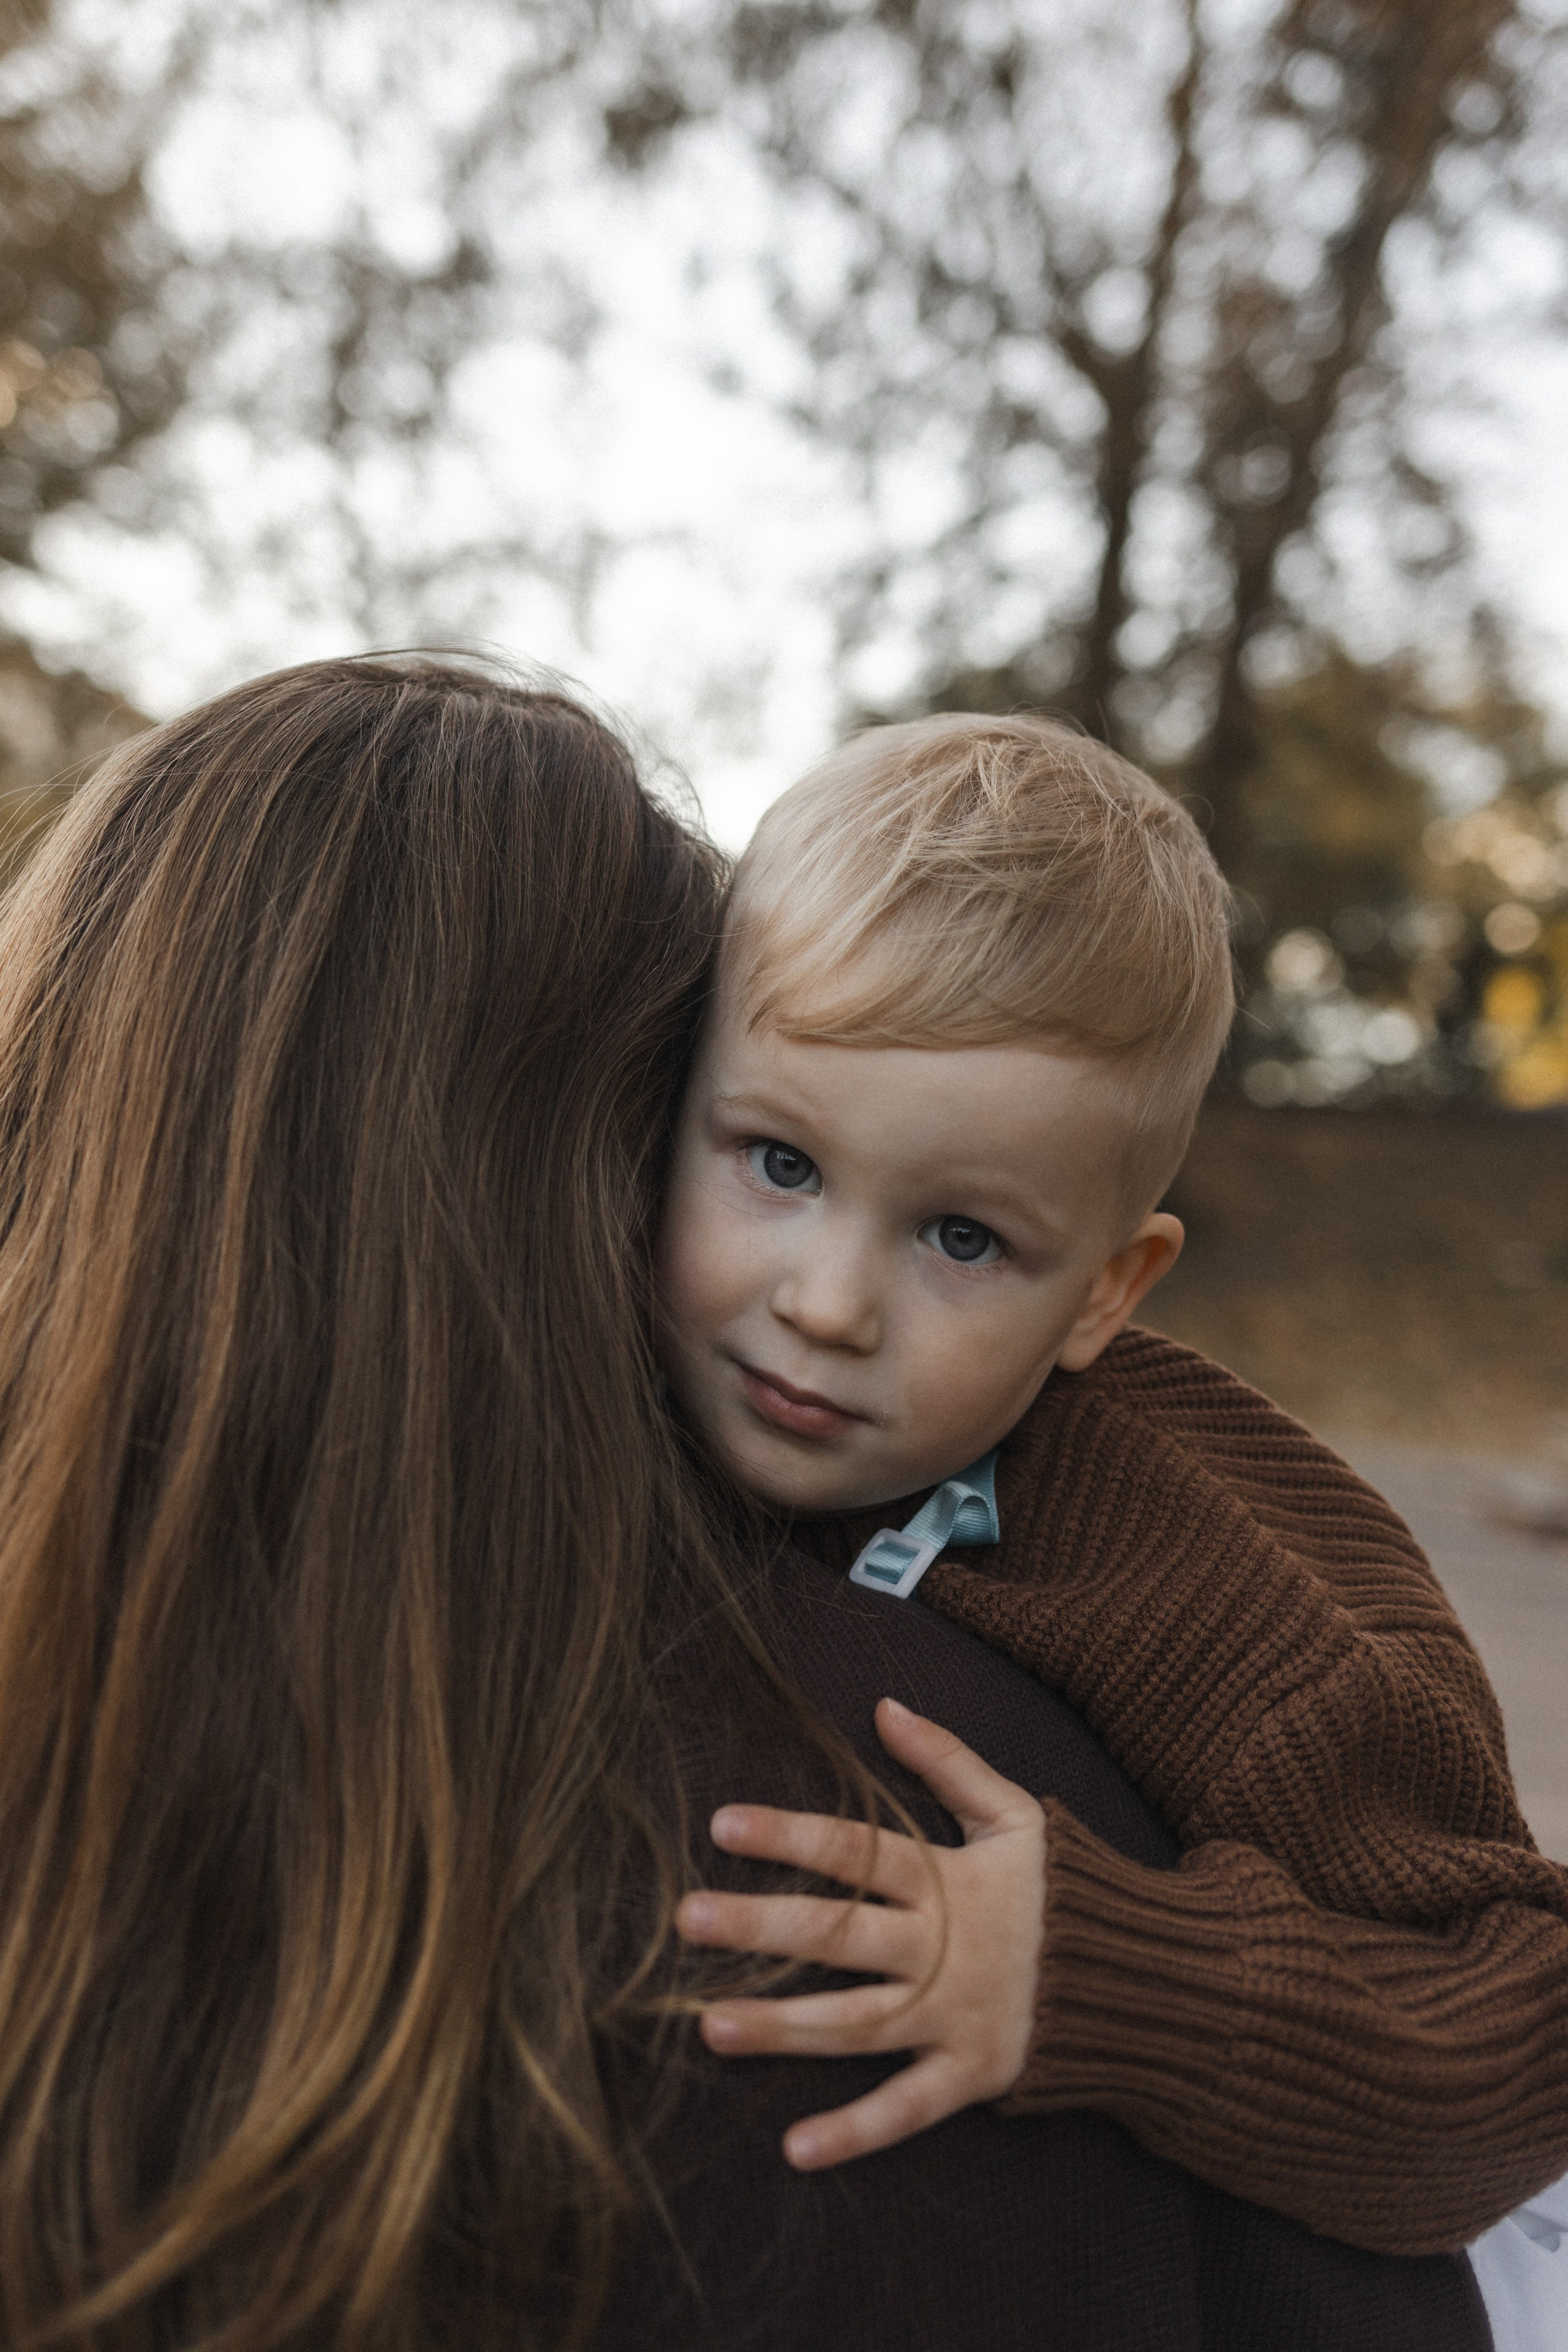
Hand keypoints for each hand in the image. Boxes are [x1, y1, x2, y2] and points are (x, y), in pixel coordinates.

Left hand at [674, 1696, 1045, 2169]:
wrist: (1148, 1976)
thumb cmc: (1067, 1887)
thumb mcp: (1018, 1812)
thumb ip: (949, 1761)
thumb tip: (884, 1705)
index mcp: (950, 1879)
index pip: (858, 1850)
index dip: (791, 1834)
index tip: (721, 1824)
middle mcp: (944, 1949)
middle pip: (840, 1935)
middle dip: (761, 1927)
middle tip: (685, 1919)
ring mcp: (956, 2016)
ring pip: (856, 2024)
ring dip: (781, 2028)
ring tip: (707, 2024)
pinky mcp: (973, 2075)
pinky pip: (908, 2109)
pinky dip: (856, 2131)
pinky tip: (795, 2148)